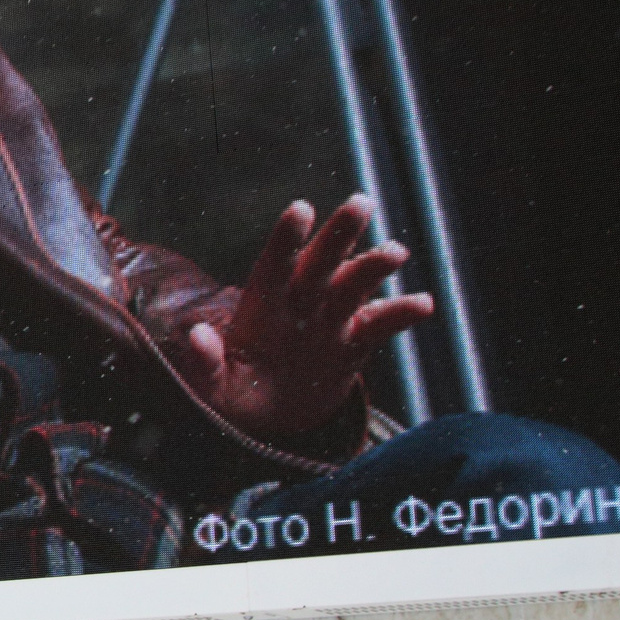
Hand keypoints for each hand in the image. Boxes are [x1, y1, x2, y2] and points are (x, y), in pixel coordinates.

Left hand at [185, 195, 433, 438]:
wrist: (266, 417)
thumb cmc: (232, 393)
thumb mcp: (210, 385)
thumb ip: (204, 362)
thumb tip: (196, 337)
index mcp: (260, 308)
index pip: (273, 266)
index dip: (287, 239)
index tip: (302, 209)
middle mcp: (298, 306)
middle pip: (319, 263)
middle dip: (339, 234)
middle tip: (362, 202)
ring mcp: (328, 323)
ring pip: (352, 286)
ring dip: (373, 268)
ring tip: (396, 253)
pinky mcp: (353, 346)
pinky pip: (379, 327)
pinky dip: (400, 314)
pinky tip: (423, 304)